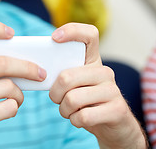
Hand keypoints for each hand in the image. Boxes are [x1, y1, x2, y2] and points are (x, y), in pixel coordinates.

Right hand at [0, 21, 45, 148]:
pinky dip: (14, 107)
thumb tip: (16, 60)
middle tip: (40, 72)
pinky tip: (8, 109)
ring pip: (8, 86)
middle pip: (0, 62)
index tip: (11, 34)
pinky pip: (8, 107)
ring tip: (17, 97)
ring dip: (20, 93)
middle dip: (27, 66)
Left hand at [50, 23, 146, 148]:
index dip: (72, 30)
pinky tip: (80, 118)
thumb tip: (38, 71)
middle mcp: (105, 71)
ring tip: (69, 110)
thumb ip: (63, 74)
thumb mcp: (75, 84)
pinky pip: (83, 116)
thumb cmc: (86, 102)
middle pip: (66, 77)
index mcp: (92, 61)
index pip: (89, 34)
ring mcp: (113, 90)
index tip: (54, 38)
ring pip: (72, 99)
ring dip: (64, 110)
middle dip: (54, 93)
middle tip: (57, 99)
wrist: (113, 126)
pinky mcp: (117, 109)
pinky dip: (75, 121)